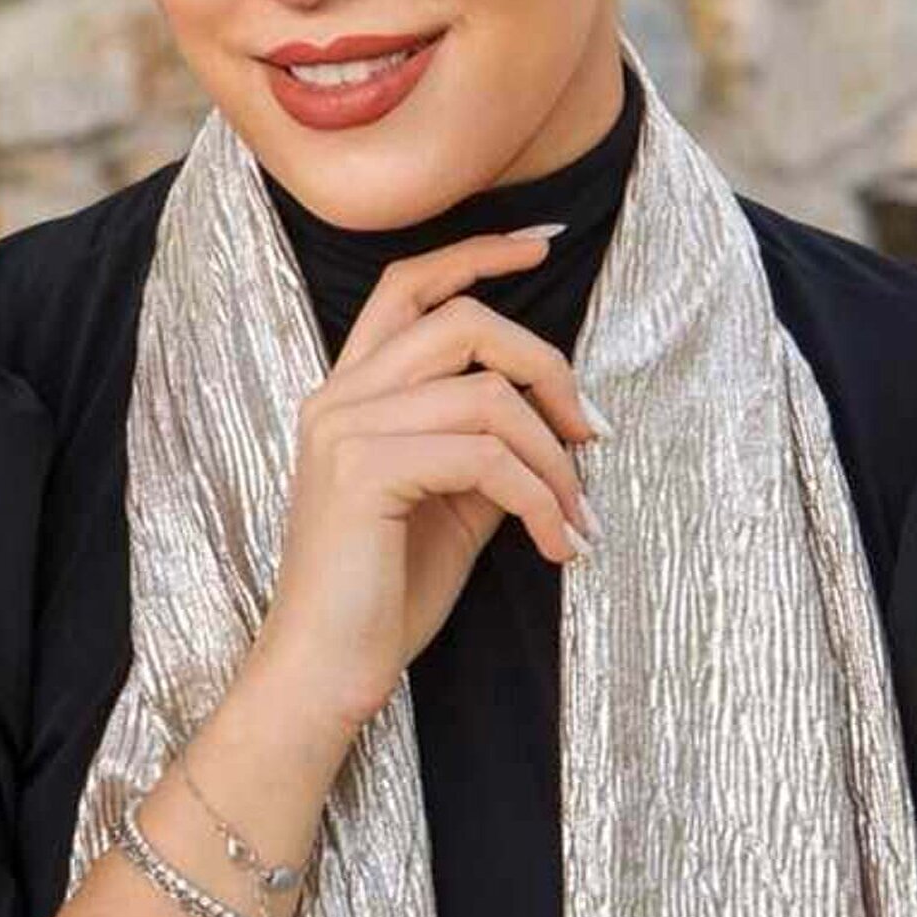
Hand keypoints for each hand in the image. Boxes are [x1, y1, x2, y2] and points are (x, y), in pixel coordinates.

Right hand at [253, 229, 600, 741]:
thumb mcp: (452, 503)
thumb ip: (487, 445)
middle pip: (465, 323)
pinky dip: (542, 500)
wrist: (323, 674)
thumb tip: (559, 416)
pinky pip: (485, 456)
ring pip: (485, 393)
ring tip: (578, 517)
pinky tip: (560, 546)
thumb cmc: (385, 594)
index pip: (409, 284)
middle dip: (548, 367)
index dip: (476, 252)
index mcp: (350, 391)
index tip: (542, 242)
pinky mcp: (363, 472)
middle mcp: (338, 396)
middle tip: (593, 431)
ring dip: (554, 456)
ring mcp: (345, 429)